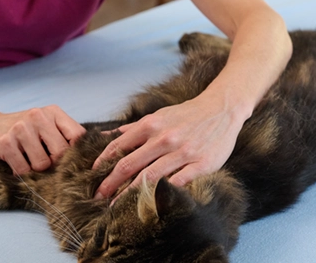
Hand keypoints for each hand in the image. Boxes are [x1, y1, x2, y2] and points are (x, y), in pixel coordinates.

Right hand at [0, 105, 84, 174]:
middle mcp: (37, 116)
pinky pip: (23, 169)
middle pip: (61, 153)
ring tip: (29, 159)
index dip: (76, 154)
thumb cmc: (26, 129)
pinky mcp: (4, 142)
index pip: (77, 137)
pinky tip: (16, 162)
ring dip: (36, 169)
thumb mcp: (49, 124)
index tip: (70, 162)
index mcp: (53, 112)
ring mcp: (20, 128)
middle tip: (44, 161)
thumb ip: (72, 133)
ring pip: (42, 164)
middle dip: (55, 164)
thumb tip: (111, 138)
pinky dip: (21, 172)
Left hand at [91, 95, 243, 199]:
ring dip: (130, 194)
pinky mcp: (200, 164)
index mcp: (151, 125)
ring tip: (117, 206)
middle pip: (129, 164)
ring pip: (149, 177)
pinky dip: (162, 194)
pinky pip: (177, 183)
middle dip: (110, 183)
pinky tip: (150, 204)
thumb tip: (110, 135)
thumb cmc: (188, 114)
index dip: (103, 163)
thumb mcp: (160, 115)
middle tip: (98, 197)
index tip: (93, 176)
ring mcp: (182, 152)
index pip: (119, 146)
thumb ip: (135, 128)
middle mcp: (164, 138)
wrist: (221, 109)